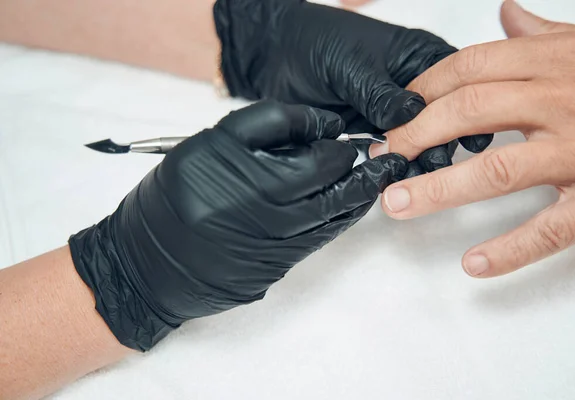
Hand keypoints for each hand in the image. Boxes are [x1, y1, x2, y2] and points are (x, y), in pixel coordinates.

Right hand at [69, 101, 407, 350]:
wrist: (147, 265)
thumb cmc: (170, 200)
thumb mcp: (202, 148)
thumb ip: (257, 131)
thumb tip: (313, 130)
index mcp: (237, 168)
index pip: (298, 139)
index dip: (322, 129)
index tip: (333, 126)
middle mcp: (258, 204)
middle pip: (322, 173)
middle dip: (349, 159)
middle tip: (365, 150)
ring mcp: (271, 238)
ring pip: (332, 209)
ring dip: (359, 190)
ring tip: (377, 175)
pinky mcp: (277, 264)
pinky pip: (322, 236)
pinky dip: (342, 217)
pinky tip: (351, 204)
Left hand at [213, 0, 491, 174]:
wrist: (274, 57)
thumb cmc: (316, 43)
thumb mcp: (353, 64)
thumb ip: (381, 93)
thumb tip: (411, 117)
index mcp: (419, 56)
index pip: (456, 86)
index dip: (463, 112)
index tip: (466, 137)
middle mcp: (412, 85)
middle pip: (442, 120)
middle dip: (439, 143)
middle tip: (434, 165)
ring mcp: (392, 112)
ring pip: (418, 141)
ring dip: (416, 159)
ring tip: (413, 176)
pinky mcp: (372, 132)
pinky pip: (390, 152)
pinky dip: (392, 164)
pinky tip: (393, 177)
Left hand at [372, 0, 574, 277]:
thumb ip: (542, 33)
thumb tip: (507, 14)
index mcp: (555, 61)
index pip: (469, 68)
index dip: (421, 91)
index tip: (393, 114)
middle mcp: (563, 102)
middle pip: (470, 112)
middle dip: (415, 135)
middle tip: (384, 158)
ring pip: (497, 170)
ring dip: (438, 189)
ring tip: (397, 203)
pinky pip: (549, 228)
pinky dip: (509, 250)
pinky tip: (472, 263)